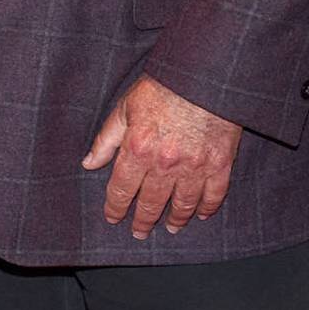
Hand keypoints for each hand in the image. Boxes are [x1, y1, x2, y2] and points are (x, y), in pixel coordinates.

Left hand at [83, 74, 241, 237]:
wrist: (203, 77)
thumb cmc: (162, 89)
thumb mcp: (124, 109)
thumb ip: (106, 140)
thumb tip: (88, 163)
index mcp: (137, 150)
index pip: (121, 189)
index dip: (115, 207)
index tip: (113, 217)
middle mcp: (164, 164)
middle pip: (150, 203)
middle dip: (142, 221)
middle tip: (139, 232)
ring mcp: (194, 167)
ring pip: (182, 204)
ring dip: (174, 219)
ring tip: (170, 228)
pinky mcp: (220, 164)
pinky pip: (213, 195)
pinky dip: (207, 208)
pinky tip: (200, 214)